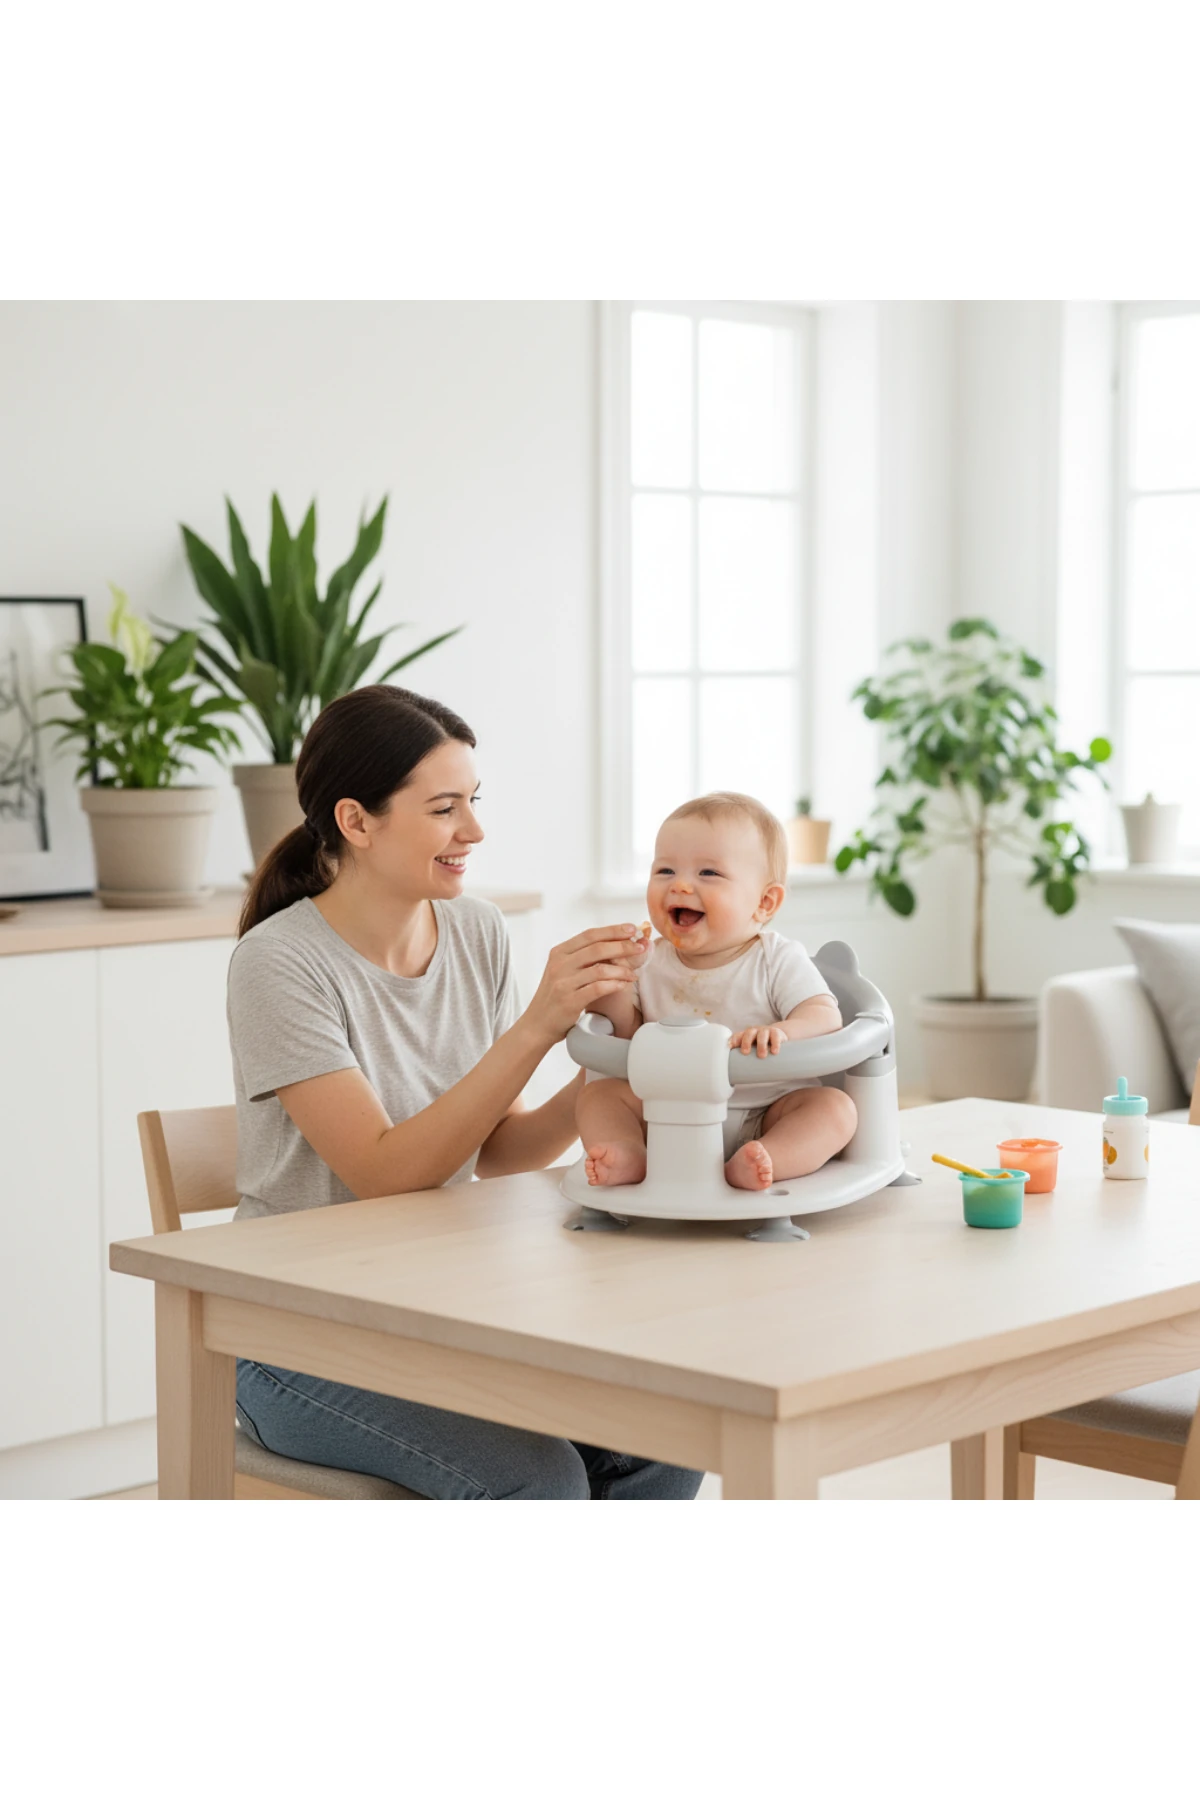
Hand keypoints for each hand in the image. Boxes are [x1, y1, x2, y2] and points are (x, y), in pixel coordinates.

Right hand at [524, 925, 648, 1043]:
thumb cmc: (555, 996)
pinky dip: (614, 985)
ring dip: (622, 969)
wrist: (537, 1024)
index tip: (632, 930)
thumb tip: (613, 943)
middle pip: (597, 948)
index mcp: (559, 952)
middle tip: (640, 948)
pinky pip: (598, 988)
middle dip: (623, 946)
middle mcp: (560, 964)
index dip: (613, 930)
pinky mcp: (570, 1000)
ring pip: (600, 969)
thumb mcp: (563, 970)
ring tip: (634, 973)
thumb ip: (582, 957)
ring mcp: (563, 982)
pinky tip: (624, 985)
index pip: (590, 935)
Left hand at [729, 1024, 785, 1057]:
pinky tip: (774, 1051)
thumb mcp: (753, 1051)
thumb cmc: (761, 1047)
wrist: (778, 1036)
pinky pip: (776, 1036)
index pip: (738, 1035)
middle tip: (745, 1052)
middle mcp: (755, 1032)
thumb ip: (747, 1061)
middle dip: (746, 1042)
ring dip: (761, 1044)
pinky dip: (775, 1043)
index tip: (730, 1046)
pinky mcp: (777, 1033)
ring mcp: (766, 1031)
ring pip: (762, 1035)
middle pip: (749, 1033)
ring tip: (762, 1056)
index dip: (733, 1040)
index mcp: (747, 1035)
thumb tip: (737, 1082)